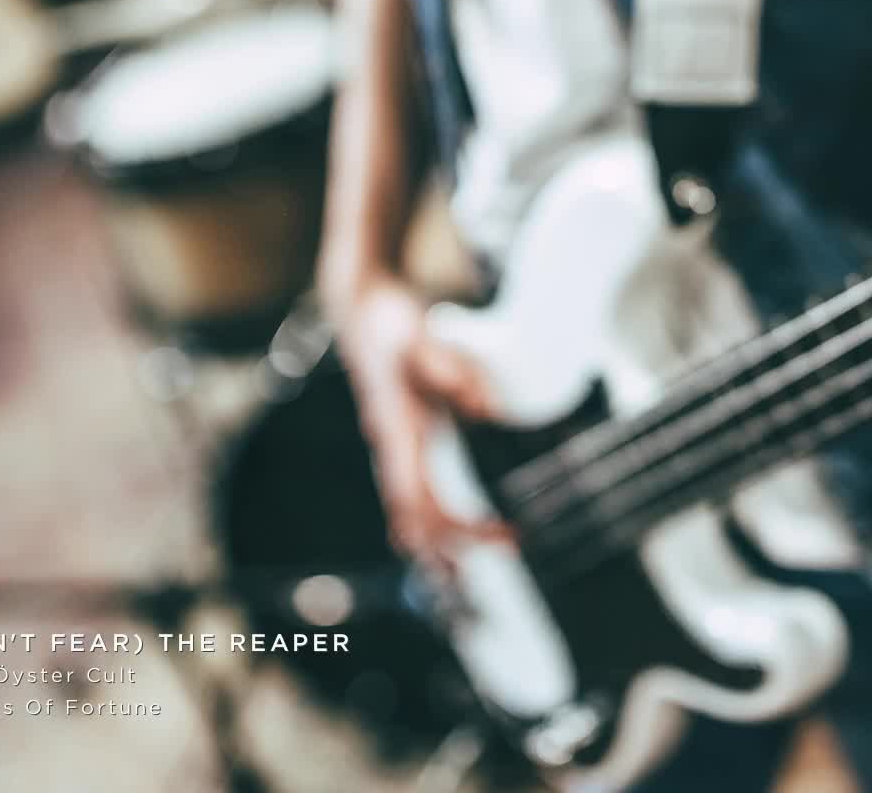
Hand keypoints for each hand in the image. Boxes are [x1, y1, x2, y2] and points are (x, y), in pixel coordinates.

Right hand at [334, 274, 509, 559]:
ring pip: (411, 515)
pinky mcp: (405, 440)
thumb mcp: (417, 335)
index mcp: (398, 433)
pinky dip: (434, 521)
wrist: (360, 311)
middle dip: (458, 546)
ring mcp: (397, 448)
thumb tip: (485, 407)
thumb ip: (448, 367)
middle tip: (511, 546)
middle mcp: (394, 450)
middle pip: (416, 522)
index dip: (462, 527)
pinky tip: (457, 528)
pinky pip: (414, 495)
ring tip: (479, 561)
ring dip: (442, 543)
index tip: (504, 532)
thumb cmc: (388, 324)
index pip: (424, 503)